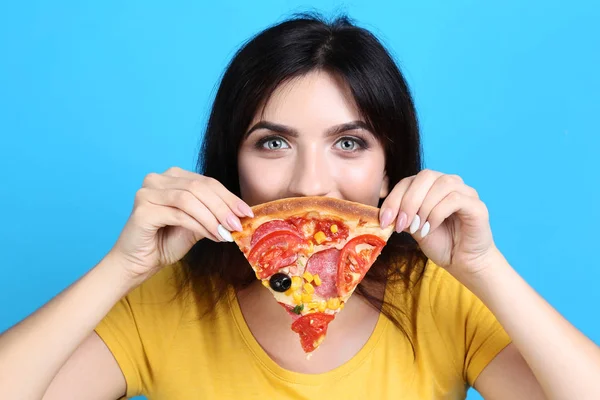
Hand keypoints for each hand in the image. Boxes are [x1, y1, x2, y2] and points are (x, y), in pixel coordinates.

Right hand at [109, 167, 253, 281]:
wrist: (139, 263)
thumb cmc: (165, 242)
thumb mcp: (197, 225)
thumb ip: (213, 215)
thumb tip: (240, 215)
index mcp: (173, 177)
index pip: (207, 182)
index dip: (229, 197)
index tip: (247, 212)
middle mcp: (158, 179)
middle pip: (199, 187)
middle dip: (223, 207)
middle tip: (239, 225)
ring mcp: (148, 192)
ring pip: (190, 199)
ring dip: (213, 218)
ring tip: (226, 234)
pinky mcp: (143, 209)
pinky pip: (179, 214)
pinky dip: (200, 225)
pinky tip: (213, 236)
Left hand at [379, 169, 497, 276]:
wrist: (462, 262)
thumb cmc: (440, 243)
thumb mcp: (414, 228)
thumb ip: (402, 215)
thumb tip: (385, 212)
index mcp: (432, 185)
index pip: (409, 180)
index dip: (394, 198)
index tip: (385, 220)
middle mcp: (450, 183)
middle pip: (425, 176)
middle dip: (408, 201)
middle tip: (401, 224)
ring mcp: (466, 192)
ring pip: (441, 184)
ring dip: (423, 207)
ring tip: (418, 228)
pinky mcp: (477, 205)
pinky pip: (455, 198)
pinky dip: (437, 213)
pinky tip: (430, 229)